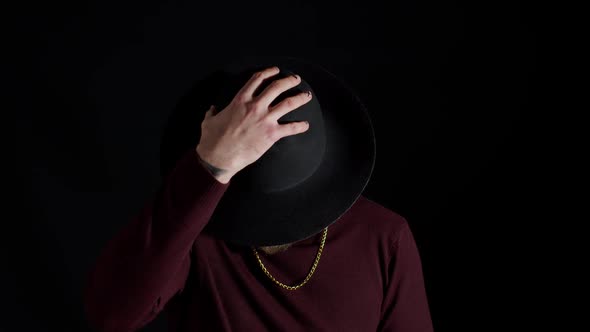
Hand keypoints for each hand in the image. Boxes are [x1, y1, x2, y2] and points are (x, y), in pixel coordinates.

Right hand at [196, 66, 311, 183]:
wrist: (218, 157)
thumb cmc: (212, 139)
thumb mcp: (208, 121)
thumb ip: (213, 112)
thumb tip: (212, 109)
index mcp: (240, 100)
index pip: (257, 79)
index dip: (268, 72)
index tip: (276, 70)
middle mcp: (255, 106)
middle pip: (277, 87)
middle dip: (289, 81)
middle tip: (296, 79)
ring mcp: (265, 120)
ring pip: (288, 103)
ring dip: (300, 98)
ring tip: (307, 96)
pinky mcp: (271, 135)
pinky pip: (291, 128)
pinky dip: (300, 126)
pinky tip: (306, 125)